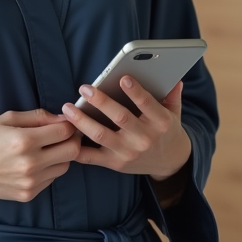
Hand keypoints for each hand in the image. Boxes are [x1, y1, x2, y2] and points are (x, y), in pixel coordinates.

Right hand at [0, 109, 80, 201]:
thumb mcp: (8, 118)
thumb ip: (38, 117)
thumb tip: (63, 118)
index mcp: (24, 140)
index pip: (64, 131)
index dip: (69, 124)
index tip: (66, 122)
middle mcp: (29, 163)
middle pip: (72, 151)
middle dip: (72, 140)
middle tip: (64, 135)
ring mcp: (29, 182)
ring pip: (64, 167)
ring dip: (61, 156)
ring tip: (47, 149)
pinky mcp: (27, 194)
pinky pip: (51, 180)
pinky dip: (49, 170)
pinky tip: (35, 163)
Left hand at [62, 78, 191, 180]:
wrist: (170, 163)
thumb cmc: (167, 131)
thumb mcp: (174, 112)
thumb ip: (172, 95)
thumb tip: (174, 78)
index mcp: (161, 123)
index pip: (147, 104)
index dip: (135, 92)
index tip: (122, 78)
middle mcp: (144, 139)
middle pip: (120, 118)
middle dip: (101, 102)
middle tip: (85, 88)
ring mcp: (128, 153)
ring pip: (101, 135)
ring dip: (82, 121)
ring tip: (68, 108)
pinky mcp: (116, 164)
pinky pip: (93, 157)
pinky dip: (78, 149)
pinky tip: (67, 135)